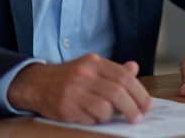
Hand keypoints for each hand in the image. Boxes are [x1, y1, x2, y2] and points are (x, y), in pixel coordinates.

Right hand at [7, 54, 152, 123]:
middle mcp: (84, 74)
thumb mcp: (91, 67)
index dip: (139, 93)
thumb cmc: (69, 77)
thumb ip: (113, 70)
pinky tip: (92, 117)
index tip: (147, 105)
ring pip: (104, 109)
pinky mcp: (65, 108)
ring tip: (108, 116)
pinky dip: (96, 121)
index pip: (124, 76)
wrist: (37, 84)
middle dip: (132, 108)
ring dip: (111, 116)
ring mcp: (73, 91)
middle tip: (138, 118)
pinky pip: (90, 119)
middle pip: (117, 93)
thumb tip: (134, 68)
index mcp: (94, 62)